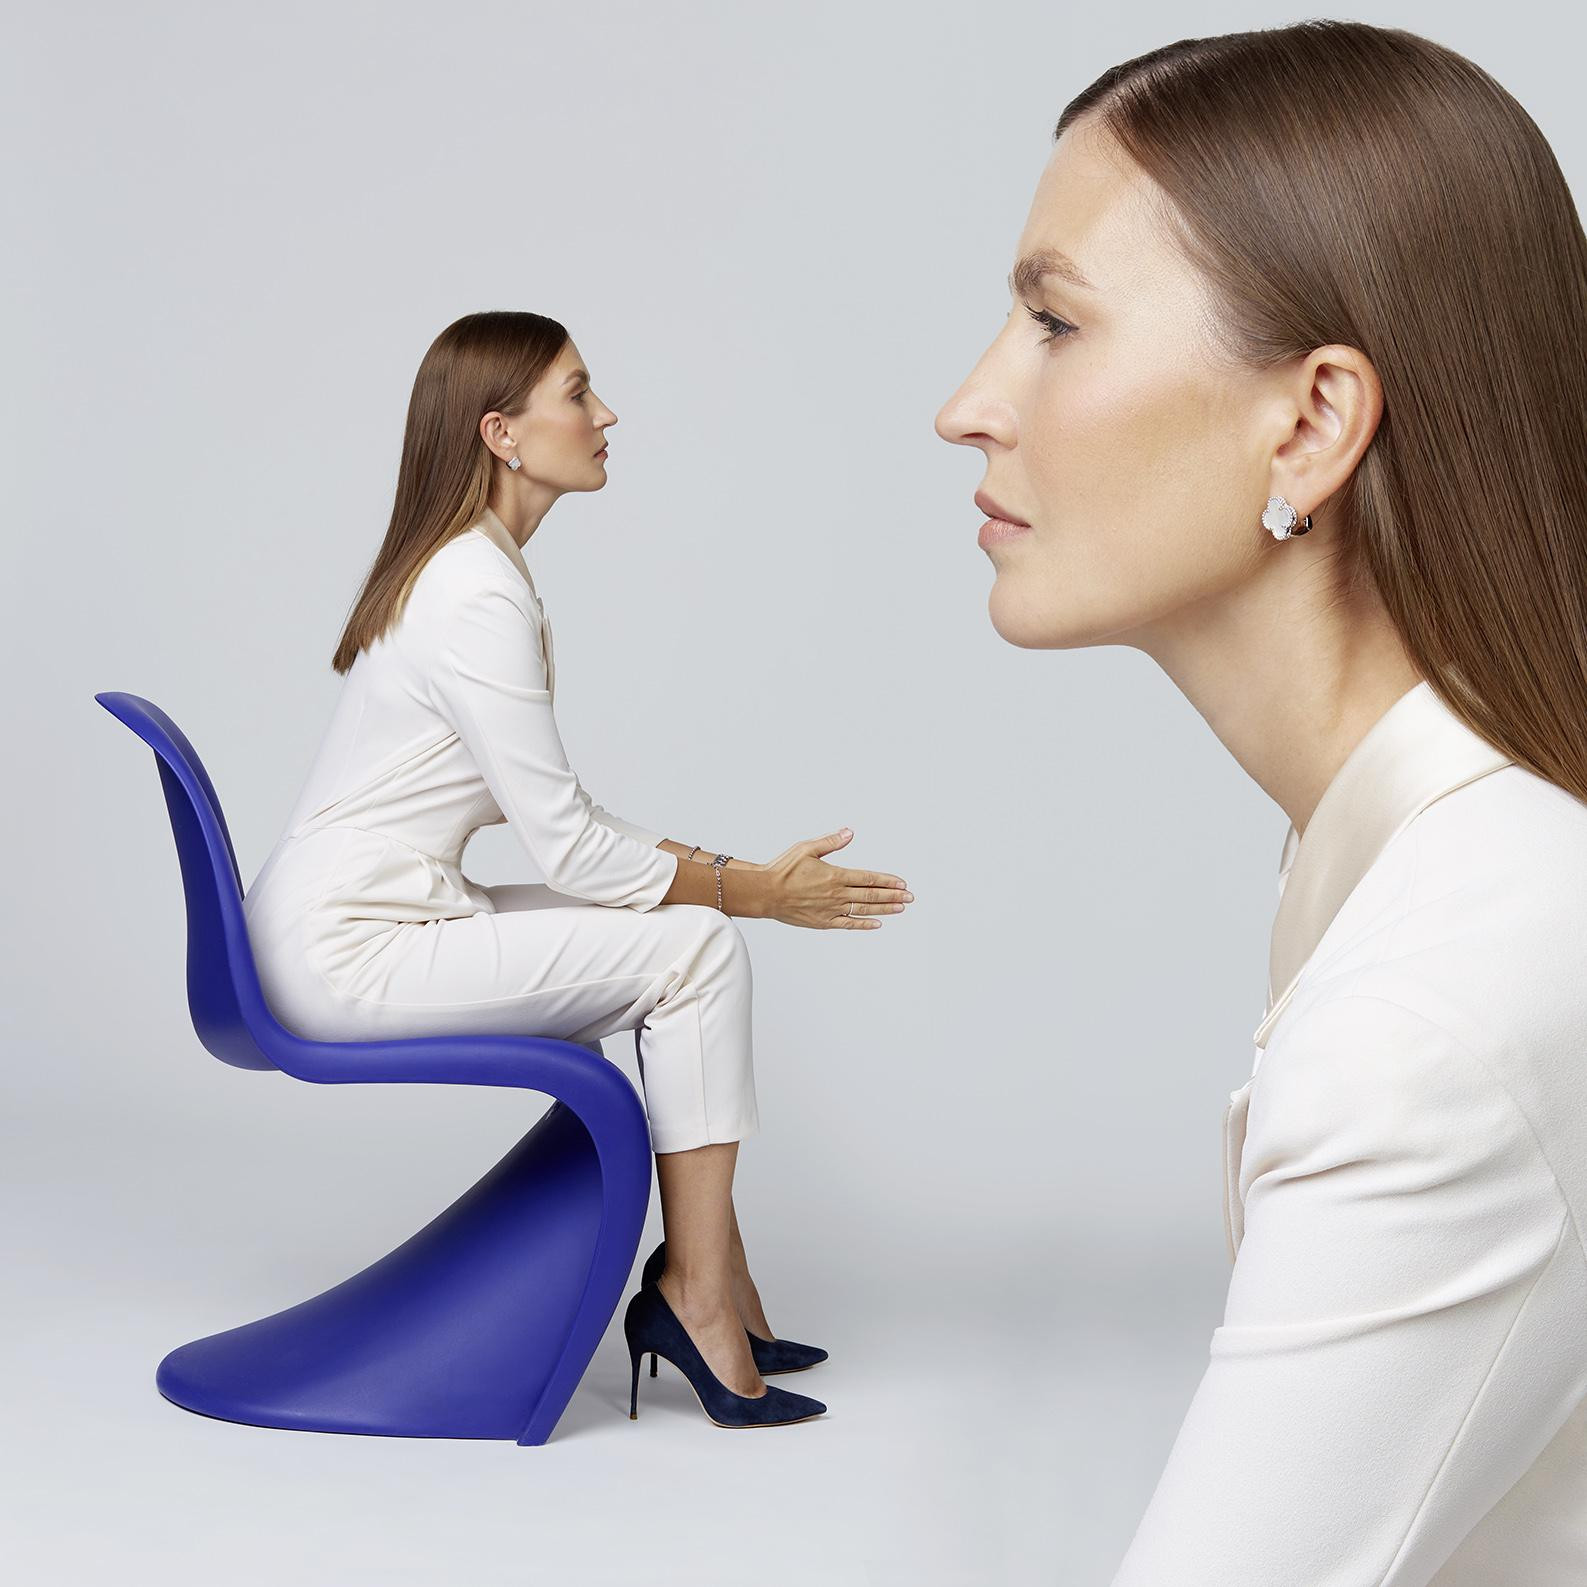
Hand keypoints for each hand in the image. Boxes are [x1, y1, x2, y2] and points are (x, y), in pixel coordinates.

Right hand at [757, 828, 912, 929]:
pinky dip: (863, 924)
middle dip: (893, 895)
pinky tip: (877, 923)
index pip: (868, 878)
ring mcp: (831, 910)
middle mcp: (836, 894)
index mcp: (834, 875)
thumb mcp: (806, 848)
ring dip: (884, 909)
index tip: (902, 883)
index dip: (887, 881)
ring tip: (901, 908)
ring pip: (863, 909)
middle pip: (871, 895)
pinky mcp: (822, 921)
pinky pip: (848, 924)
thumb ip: (830, 842)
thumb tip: (850, 832)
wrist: (764, 893)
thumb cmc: (783, 869)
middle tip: (910, 897)